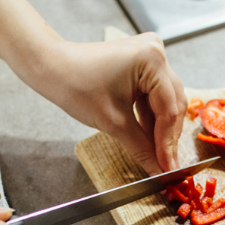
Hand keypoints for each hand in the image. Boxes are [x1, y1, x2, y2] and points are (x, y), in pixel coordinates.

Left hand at [30, 35, 188, 176]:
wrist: (52, 67)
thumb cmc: (75, 86)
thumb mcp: (113, 123)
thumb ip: (142, 149)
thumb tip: (160, 172)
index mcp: (152, 60)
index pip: (169, 110)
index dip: (168, 144)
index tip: (169, 170)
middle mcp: (157, 52)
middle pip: (172, 104)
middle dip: (167, 137)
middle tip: (166, 166)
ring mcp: (150, 55)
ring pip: (165, 101)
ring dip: (160, 128)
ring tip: (157, 156)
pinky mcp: (143, 63)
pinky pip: (154, 94)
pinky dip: (151, 116)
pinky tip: (148, 137)